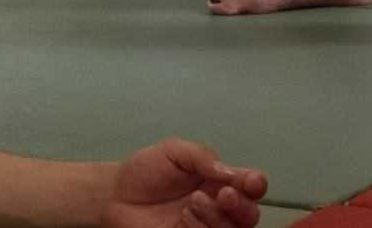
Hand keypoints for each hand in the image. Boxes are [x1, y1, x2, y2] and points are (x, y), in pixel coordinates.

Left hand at [101, 139, 267, 227]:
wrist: (116, 195)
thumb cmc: (146, 170)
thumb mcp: (174, 152)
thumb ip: (202, 157)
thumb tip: (228, 172)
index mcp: (220, 181)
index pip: (250, 185)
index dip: (256, 184)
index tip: (252, 181)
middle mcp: (219, 207)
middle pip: (249, 215)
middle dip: (242, 206)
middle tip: (224, 195)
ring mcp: (205, 227)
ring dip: (219, 218)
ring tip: (193, 202)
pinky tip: (185, 217)